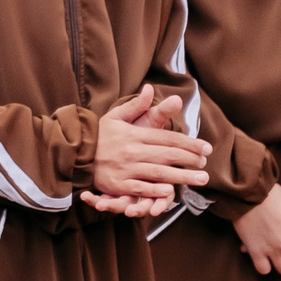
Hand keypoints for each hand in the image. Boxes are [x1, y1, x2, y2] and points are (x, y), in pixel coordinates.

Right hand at [87, 86, 211, 216]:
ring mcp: (126, 168)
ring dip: (181, 176)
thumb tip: (149, 88)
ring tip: (200, 179)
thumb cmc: (99, 135)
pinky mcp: (118, 184)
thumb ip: (135, 105)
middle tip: (206, 164)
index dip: (189, 143)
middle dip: (190, 159)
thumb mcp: (115, 116)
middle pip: (167, 155)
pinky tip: (171, 191)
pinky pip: (140, 188)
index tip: (206, 148)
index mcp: (134, 134)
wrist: (74, 152)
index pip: (167, 138)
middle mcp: (132, 151)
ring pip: (159, 172)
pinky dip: (155, 190)